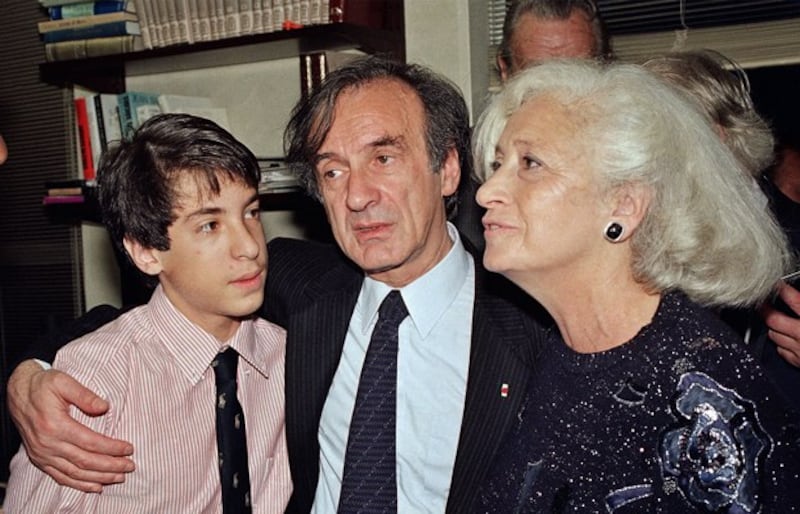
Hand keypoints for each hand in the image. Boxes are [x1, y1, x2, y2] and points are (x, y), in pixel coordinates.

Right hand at [7, 360, 135, 491]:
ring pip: (74, 473)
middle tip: (130, 466)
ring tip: (119, 477)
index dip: (111, 448)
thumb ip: (85, 395)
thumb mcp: (64, 382)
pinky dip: (79, 484)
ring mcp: (42, 454)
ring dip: (99, 477)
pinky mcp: (39, 459)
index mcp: (55, 425)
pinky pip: (60, 477)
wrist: (19, 393)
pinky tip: (95, 486)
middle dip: (110, 466)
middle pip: (85, 461)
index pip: (90, 443)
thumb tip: (104, 407)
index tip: (129, 449)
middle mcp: (47, 444)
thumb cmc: (43, 385)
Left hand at [761, 282, 799, 367]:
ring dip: (773, 327)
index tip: (776, 284)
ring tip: (773, 319)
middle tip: (762, 301)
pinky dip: (781, 344)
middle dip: (765, 309)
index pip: (792, 299)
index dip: (782, 289)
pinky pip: (782, 351)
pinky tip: (785, 339)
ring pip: (774, 335)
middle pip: (773, 319)